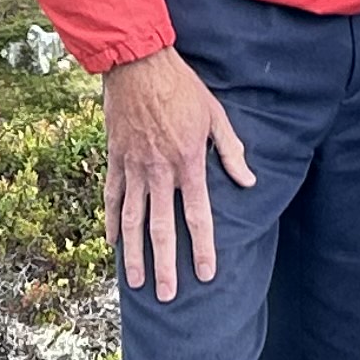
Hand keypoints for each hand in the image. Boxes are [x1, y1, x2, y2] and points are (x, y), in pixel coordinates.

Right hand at [100, 49, 254, 302]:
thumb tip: (248, 180)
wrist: (138, 63)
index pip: (197, 216)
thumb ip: (231, 151)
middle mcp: (159, 172)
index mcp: (188, 163)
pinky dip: (110, 221)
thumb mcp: (215, 114)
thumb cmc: (181, 86)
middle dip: (165, 265)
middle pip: (162, 228)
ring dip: (134, 253)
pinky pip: (111, 196)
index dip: (203, 248)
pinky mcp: (116, 158)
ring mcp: (134, 167)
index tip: (206, 274)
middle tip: (166, 295)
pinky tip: (112, 243)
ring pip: (132, 220)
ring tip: (136, 282)